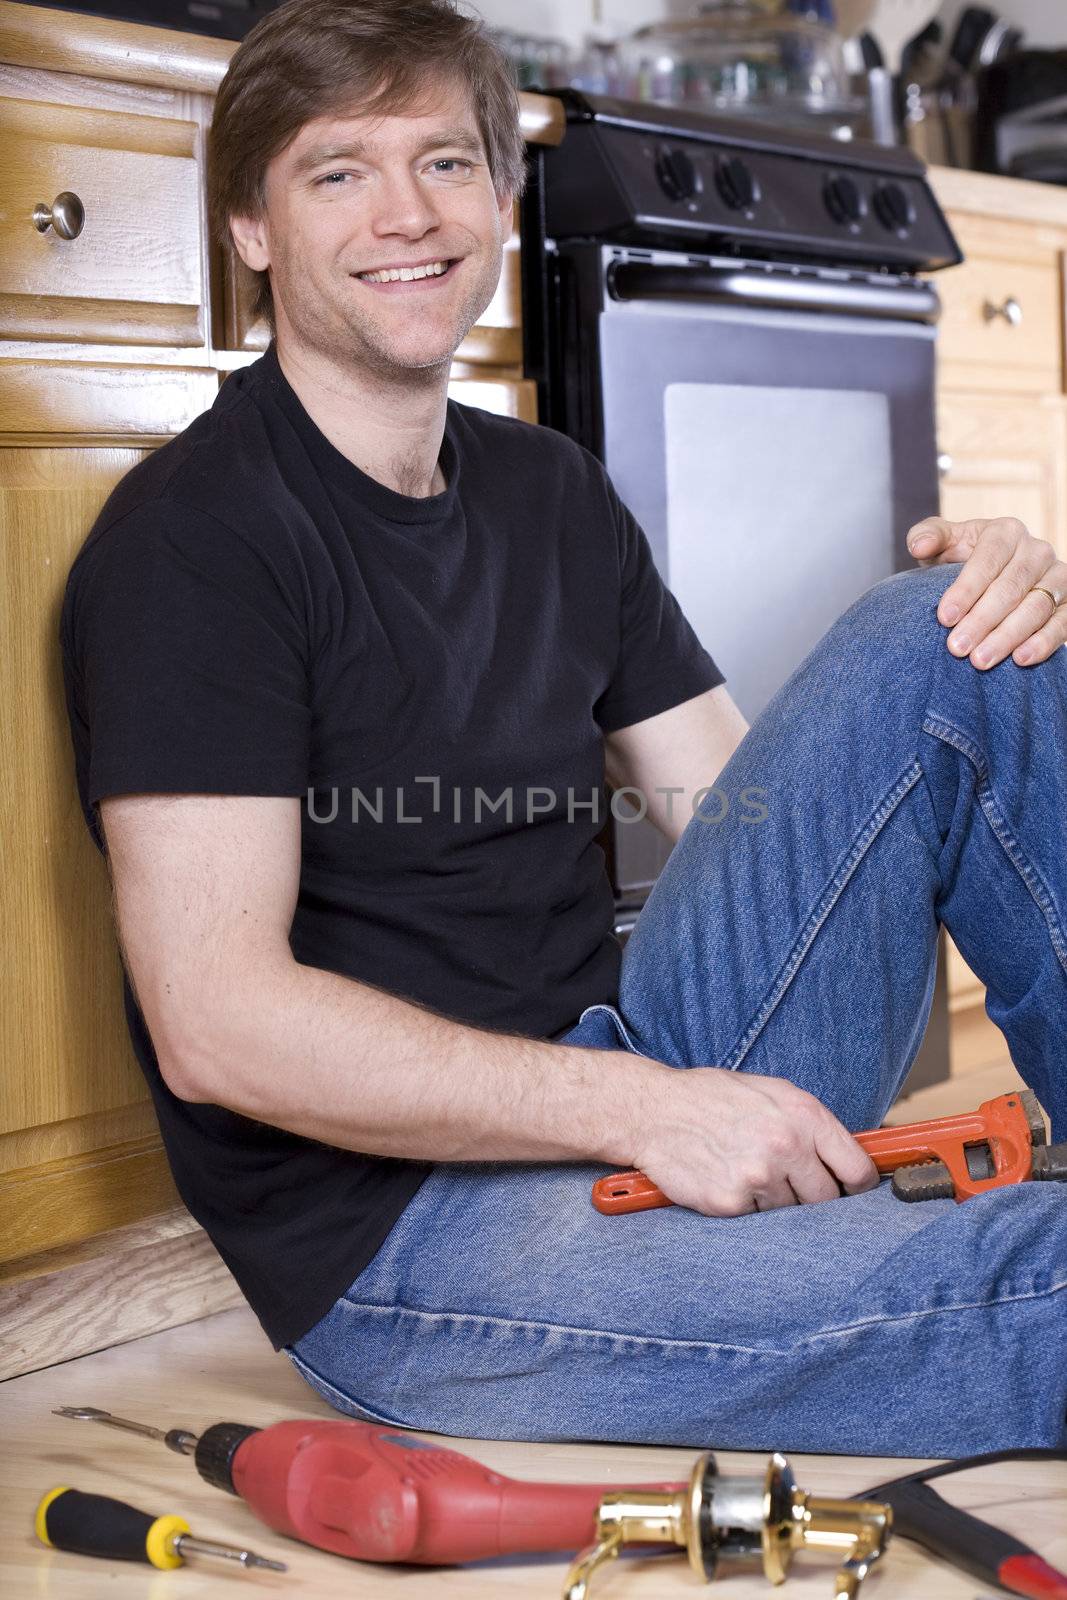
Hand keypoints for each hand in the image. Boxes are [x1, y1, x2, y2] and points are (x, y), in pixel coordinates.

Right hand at [631, 1064, 877, 1215]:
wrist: (652, 1110)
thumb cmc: (711, 1097)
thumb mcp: (770, 1091)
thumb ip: (810, 1121)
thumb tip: (847, 1156)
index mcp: (802, 1115)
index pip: (856, 1168)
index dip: (857, 1186)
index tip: (850, 1191)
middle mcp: (785, 1146)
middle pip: (826, 1200)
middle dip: (812, 1196)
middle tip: (786, 1181)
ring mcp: (758, 1177)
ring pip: (789, 1212)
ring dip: (773, 1200)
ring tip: (746, 1170)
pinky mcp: (730, 1202)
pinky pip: (755, 1219)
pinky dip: (744, 1206)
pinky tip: (726, 1180)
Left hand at [906, 515, 1065, 669]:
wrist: (991, 580)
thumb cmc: (961, 561)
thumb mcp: (944, 544)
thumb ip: (927, 536)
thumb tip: (919, 546)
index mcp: (1006, 532)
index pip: (988, 559)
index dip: (966, 589)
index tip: (945, 618)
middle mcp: (1037, 551)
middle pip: (1011, 587)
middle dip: (982, 620)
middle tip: (957, 648)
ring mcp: (1057, 577)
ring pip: (1036, 608)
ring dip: (1008, 636)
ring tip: (980, 660)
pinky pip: (1062, 623)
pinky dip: (1043, 643)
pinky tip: (1020, 660)